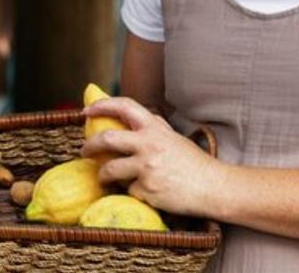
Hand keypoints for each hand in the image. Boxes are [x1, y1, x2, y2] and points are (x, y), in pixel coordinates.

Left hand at [81, 96, 219, 216]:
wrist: (214, 187)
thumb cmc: (194, 163)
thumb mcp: (173, 138)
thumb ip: (153, 128)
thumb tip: (130, 117)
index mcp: (155, 129)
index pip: (124, 106)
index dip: (102, 105)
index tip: (87, 111)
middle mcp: (149, 145)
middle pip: (106, 139)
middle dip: (89, 146)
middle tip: (84, 151)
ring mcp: (147, 168)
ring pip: (110, 170)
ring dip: (102, 175)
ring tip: (103, 178)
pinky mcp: (147, 190)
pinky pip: (128, 190)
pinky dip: (131, 192)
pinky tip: (143, 193)